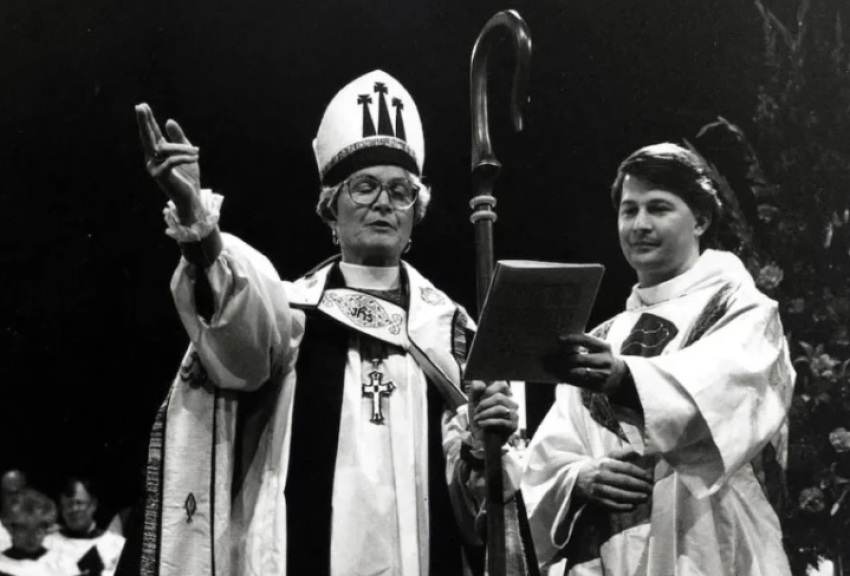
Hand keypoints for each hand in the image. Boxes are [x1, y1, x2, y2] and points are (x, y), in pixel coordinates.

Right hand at [135, 103, 201, 223]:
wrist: (192, 197)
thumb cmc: (188, 177)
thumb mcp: (188, 154)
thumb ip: (179, 139)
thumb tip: (168, 121)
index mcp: (158, 152)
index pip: (152, 133)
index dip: (148, 120)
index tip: (143, 105)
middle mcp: (152, 158)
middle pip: (147, 137)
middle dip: (144, 122)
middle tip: (140, 107)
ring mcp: (154, 167)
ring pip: (165, 149)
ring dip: (183, 148)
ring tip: (198, 152)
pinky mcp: (160, 176)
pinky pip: (171, 161)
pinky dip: (185, 158)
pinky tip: (196, 158)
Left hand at [468, 380, 517, 445]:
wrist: (482, 436)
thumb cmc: (480, 416)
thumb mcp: (474, 400)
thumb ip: (475, 389)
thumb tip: (481, 384)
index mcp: (505, 394)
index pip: (502, 384)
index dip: (488, 390)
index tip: (479, 399)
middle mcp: (512, 403)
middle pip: (499, 397)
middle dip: (483, 404)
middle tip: (476, 410)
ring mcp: (514, 414)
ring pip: (500, 409)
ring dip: (484, 414)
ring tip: (477, 418)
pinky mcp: (513, 426)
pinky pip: (501, 421)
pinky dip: (488, 422)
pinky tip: (481, 424)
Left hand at [544, 333, 627, 394]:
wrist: (620, 376)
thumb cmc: (601, 357)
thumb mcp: (597, 348)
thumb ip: (583, 345)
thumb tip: (558, 342)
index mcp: (604, 347)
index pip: (586, 340)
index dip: (571, 339)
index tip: (558, 339)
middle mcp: (605, 361)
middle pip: (578, 359)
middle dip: (561, 358)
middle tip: (547, 357)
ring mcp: (602, 375)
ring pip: (576, 373)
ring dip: (560, 370)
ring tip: (548, 367)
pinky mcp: (598, 387)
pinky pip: (577, 383)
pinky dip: (565, 378)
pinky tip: (556, 375)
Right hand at [574, 449, 652, 510]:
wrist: (574, 479)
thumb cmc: (594, 468)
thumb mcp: (605, 458)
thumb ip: (622, 455)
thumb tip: (638, 453)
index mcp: (606, 464)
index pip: (627, 468)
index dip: (640, 473)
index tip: (650, 478)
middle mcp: (602, 476)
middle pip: (625, 482)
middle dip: (641, 486)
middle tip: (651, 489)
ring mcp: (599, 489)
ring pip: (620, 495)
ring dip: (635, 497)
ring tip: (646, 498)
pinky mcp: (596, 500)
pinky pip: (612, 505)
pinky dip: (624, 507)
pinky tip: (633, 507)